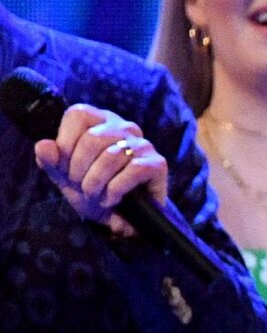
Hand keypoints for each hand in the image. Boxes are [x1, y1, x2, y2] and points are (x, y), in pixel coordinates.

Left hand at [33, 103, 170, 239]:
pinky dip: (115, 189)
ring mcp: (143, 144)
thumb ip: (50, 160)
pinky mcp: (157, 164)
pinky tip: (111, 199)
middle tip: (80, 186)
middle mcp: (123, 127)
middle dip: (79, 170)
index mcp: (98, 121)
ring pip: (111, 156)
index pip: (78, 115)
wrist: (117, 217)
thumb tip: (44, 145)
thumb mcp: (64, 176)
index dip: (66, 143)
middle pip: (93, 139)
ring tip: (95, 195)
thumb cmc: (91, 189)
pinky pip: (134, 170)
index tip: (65, 166)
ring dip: (95, 183)